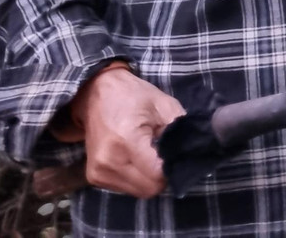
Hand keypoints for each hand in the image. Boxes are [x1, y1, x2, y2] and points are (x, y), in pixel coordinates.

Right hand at [75, 64, 183, 198]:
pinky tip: (134, 157)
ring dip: (148, 177)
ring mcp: (98, 172)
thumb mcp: (165, 106)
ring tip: (147, 152)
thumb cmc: (133, 96)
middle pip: (149, 189)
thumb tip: (192, 155)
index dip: (172, 168)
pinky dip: (135, 177)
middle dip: (161, 175)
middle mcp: (109, 162)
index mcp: (127, 142)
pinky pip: (125, 188)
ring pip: (138, 192)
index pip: (157, 177)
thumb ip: (180, 133)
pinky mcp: (93, 177)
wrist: (95, 94)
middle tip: (163, 152)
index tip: (176, 154)